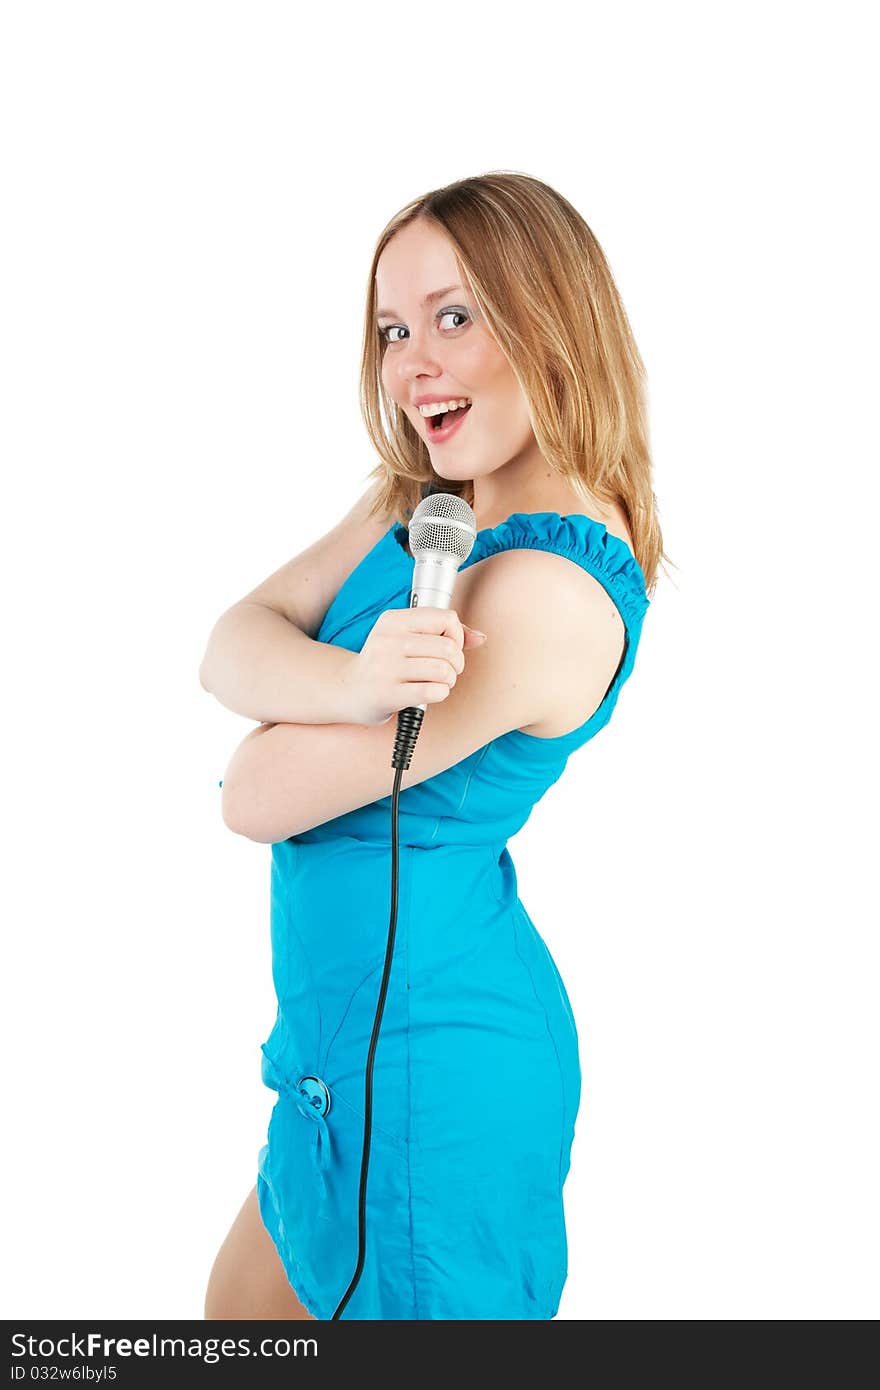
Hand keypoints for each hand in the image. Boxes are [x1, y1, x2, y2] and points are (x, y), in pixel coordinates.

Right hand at [337, 607, 487, 725]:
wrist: (348, 690)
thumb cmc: (384, 663)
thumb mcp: (407, 639)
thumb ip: (444, 634)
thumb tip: (480, 637)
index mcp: (393, 620)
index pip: (446, 617)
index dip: (457, 635)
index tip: (449, 647)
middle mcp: (388, 640)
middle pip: (449, 648)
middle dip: (456, 663)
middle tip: (446, 670)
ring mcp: (385, 667)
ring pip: (444, 670)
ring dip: (449, 680)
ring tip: (437, 682)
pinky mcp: (387, 694)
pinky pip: (434, 691)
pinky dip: (440, 693)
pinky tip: (430, 693)